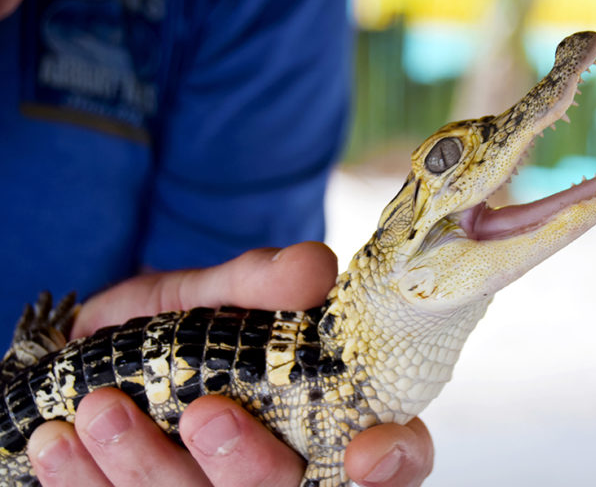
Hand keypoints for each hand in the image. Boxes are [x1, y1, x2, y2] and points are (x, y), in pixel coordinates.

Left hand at [26, 242, 433, 485]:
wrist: (111, 348)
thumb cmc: (188, 323)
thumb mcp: (221, 290)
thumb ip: (263, 282)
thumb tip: (314, 268)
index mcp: (335, 413)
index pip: (396, 455)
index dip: (393, 463)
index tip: (367, 452)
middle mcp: (290, 465)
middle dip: (247, 467)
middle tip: (205, 414)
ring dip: (151, 471)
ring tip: (101, 412)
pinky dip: (89, 483)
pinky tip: (60, 445)